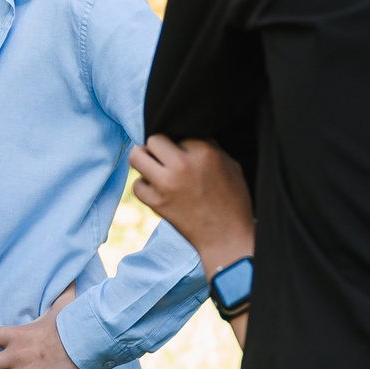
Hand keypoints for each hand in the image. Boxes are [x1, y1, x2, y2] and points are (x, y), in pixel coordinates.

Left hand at [128, 136, 254, 270]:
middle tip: (164, 157)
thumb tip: (187, 137)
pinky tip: (156, 189)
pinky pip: (136, 185)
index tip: (184, 153)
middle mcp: (182, 164)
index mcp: (204, 151)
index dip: (180, 142)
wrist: (227, 237)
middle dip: (157, 147)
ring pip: (136, 157)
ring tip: (154, 168)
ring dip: (143, 161)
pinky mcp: (157, 203)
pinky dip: (144, 186)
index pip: (178, 131)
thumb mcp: (230, 165)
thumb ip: (209, 147)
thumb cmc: (233, 201)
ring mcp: (167, 184)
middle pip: (153, 139)